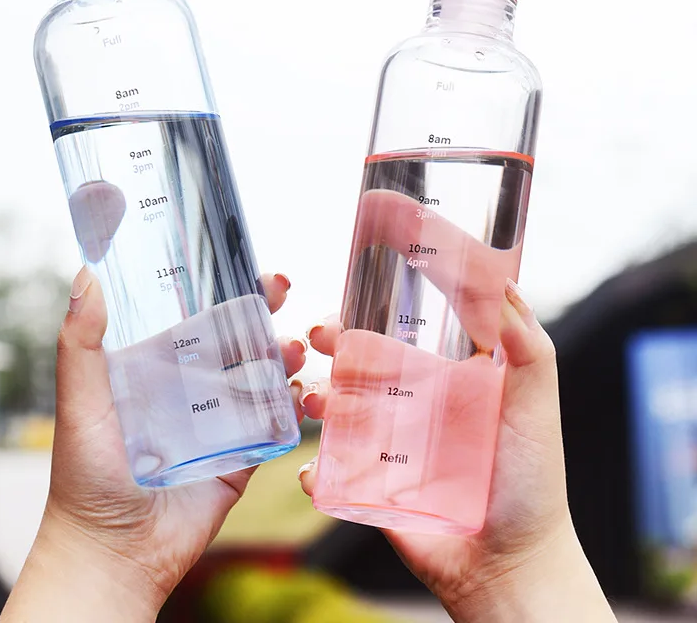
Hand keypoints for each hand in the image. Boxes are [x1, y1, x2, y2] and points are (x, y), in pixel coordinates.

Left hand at [0, 269, 304, 622]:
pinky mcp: (243, 456)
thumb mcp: (80, 402)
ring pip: (261, 376)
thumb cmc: (86, 478)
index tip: (246, 268)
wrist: (114, 554)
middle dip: (261, 313)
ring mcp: (220, 422)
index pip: (196, 318)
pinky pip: (274, 423)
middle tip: (279, 290)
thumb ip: (81, 344)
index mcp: (156, 369)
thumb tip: (85, 276)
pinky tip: (298, 391)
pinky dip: (291, 404)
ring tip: (292, 348)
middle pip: (236, 340)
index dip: (223, 290)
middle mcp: (191, 390)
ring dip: (282, 355)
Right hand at [298, 285, 616, 622]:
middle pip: (361, 362)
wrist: (510, 569)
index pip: (408, 331)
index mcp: (447, 382)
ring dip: (316, 396)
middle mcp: (413, 408)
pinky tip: (314, 471)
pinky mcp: (371, 488)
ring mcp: (388, 446)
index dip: (382, 305)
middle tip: (321, 335)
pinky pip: (332, 471)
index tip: (360, 280)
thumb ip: (529, 353)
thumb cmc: (532, 487)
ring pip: (338, 409)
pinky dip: (314, 469)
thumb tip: (510, 289)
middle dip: (335, 343)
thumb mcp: (535, 412)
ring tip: (316, 400)